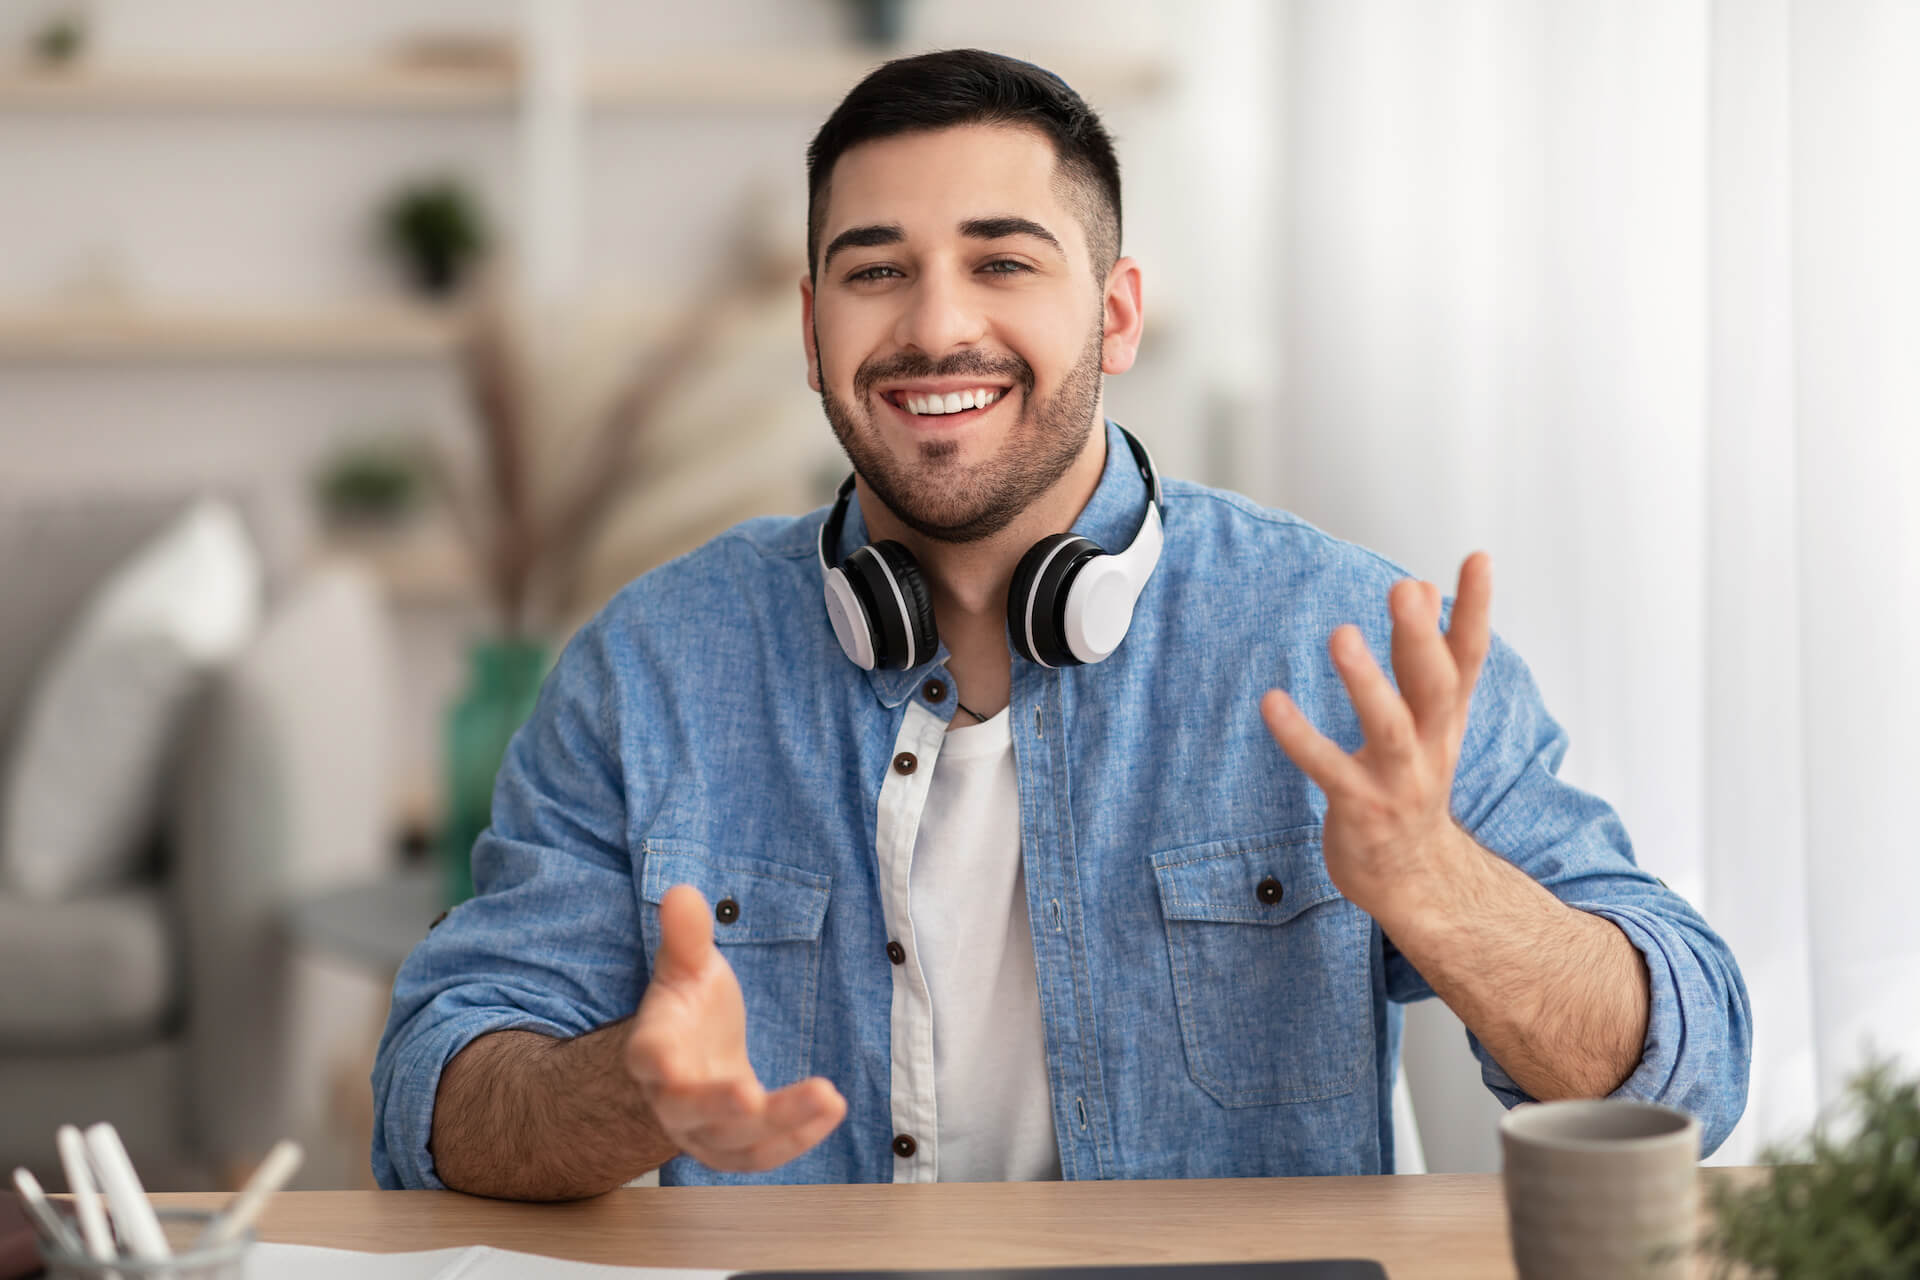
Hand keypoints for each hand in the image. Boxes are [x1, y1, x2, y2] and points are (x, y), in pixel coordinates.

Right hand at [624, 884, 846, 1171]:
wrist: (693, 1055)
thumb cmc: (690, 1006)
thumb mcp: (689, 965)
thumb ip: (686, 936)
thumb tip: (681, 892)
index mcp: (653, 1049)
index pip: (649, 1058)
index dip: (658, 1063)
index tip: (667, 1064)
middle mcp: (671, 1098)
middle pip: (689, 1111)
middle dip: (718, 1107)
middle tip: (751, 1097)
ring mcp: (704, 1130)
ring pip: (736, 1140)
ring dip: (781, 1124)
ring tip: (828, 1097)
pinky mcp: (736, 1147)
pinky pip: (764, 1153)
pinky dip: (799, 1137)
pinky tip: (832, 1108)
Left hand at [1259, 553, 1492, 919]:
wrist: (1415, 879)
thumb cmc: (1413, 783)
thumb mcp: (1430, 719)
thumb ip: (1423, 655)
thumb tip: (1422, 585)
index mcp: (1446, 719)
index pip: (1468, 657)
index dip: (1475, 609)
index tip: (1476, 558)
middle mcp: (1431, 745)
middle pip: (1436, 687)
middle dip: (1422, 638)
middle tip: (1406, 590)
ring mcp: (1399, 780)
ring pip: (1389, 728)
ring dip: (1367, 683)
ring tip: (1342, 635)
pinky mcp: (1360, 808)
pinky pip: (1328, 769)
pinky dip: (1300, 736)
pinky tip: (1272, 703)